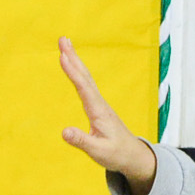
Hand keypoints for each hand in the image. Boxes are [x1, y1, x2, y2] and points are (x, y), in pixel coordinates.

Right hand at [56, 37, 157, 194]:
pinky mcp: (98, 107)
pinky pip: (86, 84)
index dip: (73, 72)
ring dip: (75, 61)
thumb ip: (81, 141)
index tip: (62, 56)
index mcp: (99, 112)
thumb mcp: (98, 152)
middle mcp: (100, 104)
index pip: (84, 88)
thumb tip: (64, 131)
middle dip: (73, 57)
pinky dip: (78, 72)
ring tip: (65, 46)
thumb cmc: (116, 154)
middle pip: (85, 76)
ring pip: (86, 78)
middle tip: (62, 39)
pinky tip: (74, 66)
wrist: (132, 156)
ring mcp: (99, 104)